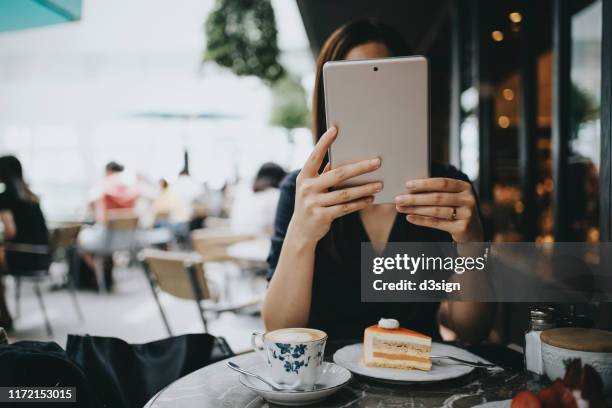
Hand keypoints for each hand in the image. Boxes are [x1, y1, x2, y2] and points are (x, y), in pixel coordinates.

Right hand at [289, 127, 381, 243]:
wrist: (301, 230)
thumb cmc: (311, 202)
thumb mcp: (312, 186)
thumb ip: (323, 173)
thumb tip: (343, 158)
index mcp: (304, 176)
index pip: (315, 156)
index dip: (324, 142)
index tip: (335, 129)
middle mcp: (307, 188)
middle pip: (338, 175)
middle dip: (360, 168)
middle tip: (377, 163)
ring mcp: (313, 203)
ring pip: (345, 194)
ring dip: (364, 188)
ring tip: (379, 184)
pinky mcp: (322, 216)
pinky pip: (345, 208)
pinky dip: (359, 203)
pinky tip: (370, 199)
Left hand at [394, 178, 482, 242]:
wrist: (472, 232)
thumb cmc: (455, 210)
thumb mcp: (451, 198)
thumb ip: (436, 191)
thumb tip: (409, 188)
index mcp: (465, 187)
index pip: (442, 183)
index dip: (424, 184)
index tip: (407, 185)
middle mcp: (468, 199)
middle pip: (437, 197)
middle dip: (415, 198)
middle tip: (398, 199)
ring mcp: (467, 214)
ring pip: (436, 211)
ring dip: (415, 209)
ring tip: (400, 208)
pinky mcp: (462, 228)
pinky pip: (437, 223)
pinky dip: (421, 220)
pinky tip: (409, 217)